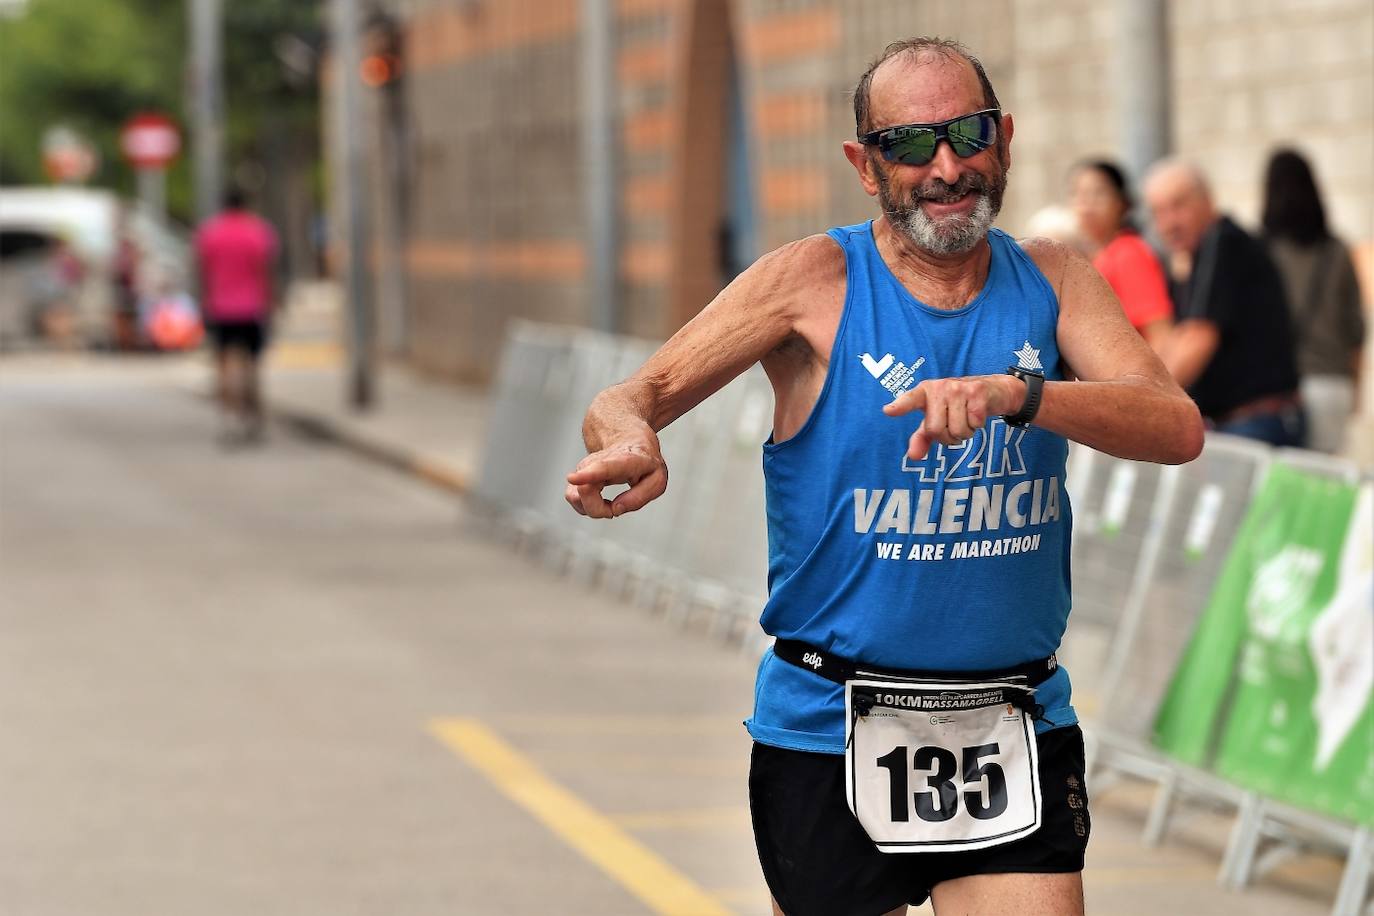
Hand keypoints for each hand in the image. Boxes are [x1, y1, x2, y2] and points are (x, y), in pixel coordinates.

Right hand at [564, 441, 667, 518]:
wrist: (628, 437)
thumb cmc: (644, 460)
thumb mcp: (657, 479)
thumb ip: (639, 497)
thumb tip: (616, 509)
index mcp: (626, 459)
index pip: (606, 466)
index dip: (589, 475)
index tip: (572, 479)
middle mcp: (600, 460)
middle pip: (585, 488)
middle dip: (597, 508)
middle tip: (614, 510)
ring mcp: (586, 466)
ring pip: (575, 495)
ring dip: (593, 508)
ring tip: (611, 505)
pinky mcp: (577, 475)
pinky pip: (574, 498)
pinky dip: (587, 507)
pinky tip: (601, 502)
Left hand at [882, 375, 1025, 460]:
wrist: (992, 390)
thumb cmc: (958, 406)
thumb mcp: (937, 419)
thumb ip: (922, 437)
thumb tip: (913, 456)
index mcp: (925, 392)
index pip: (910, 400)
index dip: (900, 406)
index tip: (888, 411)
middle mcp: (939, 388)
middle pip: (936, 430)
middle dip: (947, 437)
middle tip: (954, 425)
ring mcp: (958, 388)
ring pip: (957, 430)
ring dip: (965, 432)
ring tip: (966, 418)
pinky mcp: (977, 392)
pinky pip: (974, 424)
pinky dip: (978, 425)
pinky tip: (977, 414)